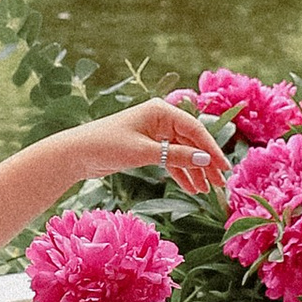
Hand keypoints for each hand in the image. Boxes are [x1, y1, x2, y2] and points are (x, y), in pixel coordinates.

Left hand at [75, 98, 230, 204]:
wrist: (77, 153)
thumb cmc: (108, 146)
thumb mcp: (145, 152)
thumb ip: (177, 156)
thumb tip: (206, 160)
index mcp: (161, 111)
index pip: (195, 130)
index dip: (212, 150)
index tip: (224, 169)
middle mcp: (160, 118)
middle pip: (191, 141)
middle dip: (205, 163)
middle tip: (220, 184)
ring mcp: (154, 132)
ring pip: (183, 152)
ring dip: (194, 170)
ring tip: (207, 190)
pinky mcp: (147, 146)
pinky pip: (171, 159)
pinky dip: (180, 172)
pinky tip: (191, 188)